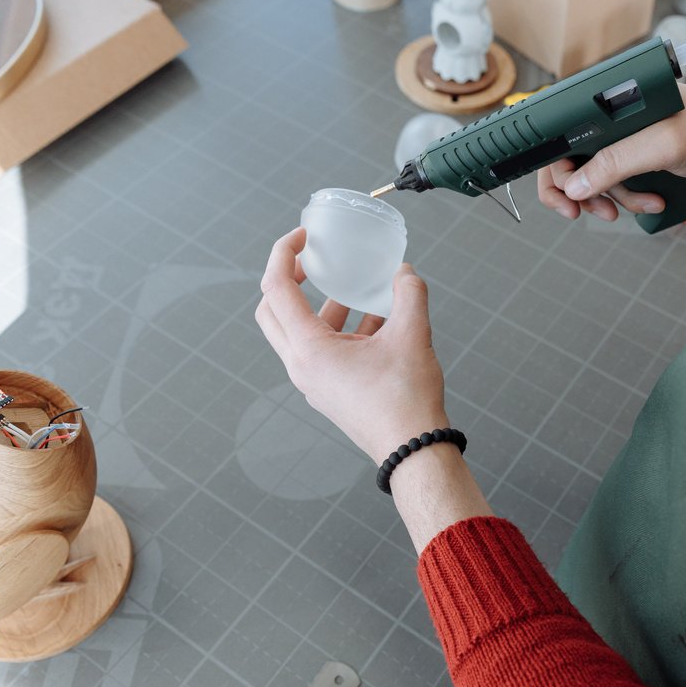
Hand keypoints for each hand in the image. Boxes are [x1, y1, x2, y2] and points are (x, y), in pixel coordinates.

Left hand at [255, 228, 449, 464]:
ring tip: (353, 287)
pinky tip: (375, 319)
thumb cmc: (405, 400)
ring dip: (320, 304)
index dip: (284, 252)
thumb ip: (409, 294)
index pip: (276, 288)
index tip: (304, 236)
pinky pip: (321, 350)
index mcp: (309, 350)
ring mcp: (313, 381)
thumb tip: (405, 272)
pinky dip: (339, 328)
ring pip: (299, 332)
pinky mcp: (328, 391)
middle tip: (312, 260)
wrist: (413, 450)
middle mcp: (301, 366)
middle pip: (272, 311)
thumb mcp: (412, 335)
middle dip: (287, 279)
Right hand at [537, 84, 685, 222]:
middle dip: (587, 191)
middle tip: (602, 212)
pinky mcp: (638, 149)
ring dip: (616, 197)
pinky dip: (630, 195)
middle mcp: (611, 112)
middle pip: (572, 158)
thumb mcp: (662, 146)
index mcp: (610, 96)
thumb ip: (616, 163)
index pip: (560, 132)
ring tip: (646, 204)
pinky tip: (652, 199)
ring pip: (596, 174)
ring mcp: (624, 132)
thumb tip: (575, 186)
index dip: (557, 169)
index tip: (568, 199)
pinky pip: (617, 178)